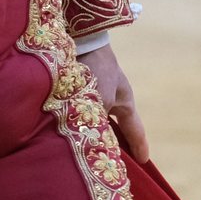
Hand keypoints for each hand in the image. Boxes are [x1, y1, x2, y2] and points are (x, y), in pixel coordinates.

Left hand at [78, 44, 149, 160]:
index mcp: (124, 101)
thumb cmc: (95, 66)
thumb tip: (88, 136)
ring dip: (86, 132)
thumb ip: (97, 118)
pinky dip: (70, 122)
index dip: (139, 147)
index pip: (134, 130)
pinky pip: (74, 111)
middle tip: (106, 163)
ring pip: (91, 120)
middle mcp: (109, 98)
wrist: (78, 37)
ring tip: (76, 152)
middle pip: (113, 127)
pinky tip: (56, 132)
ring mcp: (93, 92)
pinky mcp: (73, 88)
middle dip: (110, 143)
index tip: (144, 162)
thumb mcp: (101, 97)